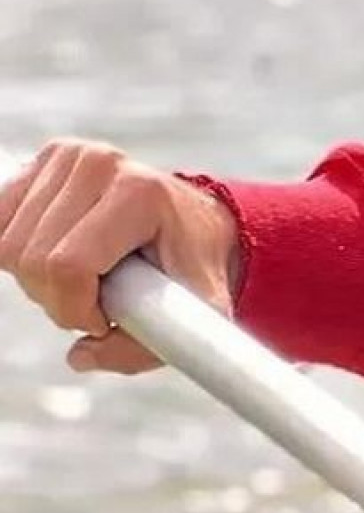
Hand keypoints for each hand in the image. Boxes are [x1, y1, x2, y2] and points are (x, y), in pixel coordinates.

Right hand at [0, 141, 241, 372]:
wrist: (197, 223)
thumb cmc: (195, 267)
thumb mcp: (196, 314)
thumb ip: (142, 348)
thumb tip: (79, 357)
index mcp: (140, 194)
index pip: (69, 265)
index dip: (75, 309)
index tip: (102, 322)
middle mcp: (100, 164)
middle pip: (33, 259)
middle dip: (57, 301)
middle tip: (94, 306)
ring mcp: (68, 155)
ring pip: (9, 245)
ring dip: (38, 281)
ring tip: (83, 280)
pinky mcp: (44, 159)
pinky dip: (18, 256)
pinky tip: (56, 258)